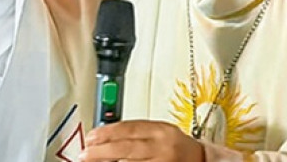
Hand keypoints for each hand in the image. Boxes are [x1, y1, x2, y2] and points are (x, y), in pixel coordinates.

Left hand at [82, 120, 204, 161]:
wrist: (201, 161)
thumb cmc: (177, 148)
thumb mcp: (159, 132)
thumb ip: (137, 132)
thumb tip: (105, 137)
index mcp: (161, 130)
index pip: (129, 128)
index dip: (106, 133)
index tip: (91, 137)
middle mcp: (162, 146)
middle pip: (126, 147)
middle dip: (102, 151)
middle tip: (85, 154)